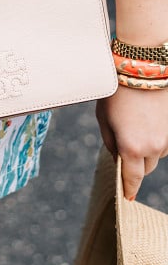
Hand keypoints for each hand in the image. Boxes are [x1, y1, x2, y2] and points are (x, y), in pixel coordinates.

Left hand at [96, 85, 167, 199]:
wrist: (141, 68)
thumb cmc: (117, 92)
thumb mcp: (104, 118)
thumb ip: (110, 142)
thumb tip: (117, 156)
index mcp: (132, 148)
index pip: (132, 178)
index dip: (129, 188)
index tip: (128, 197)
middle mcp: (153, 147)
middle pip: (146, 168)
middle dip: (136, 164)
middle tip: (125, 149)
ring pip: (157, 154)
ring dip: (147, 149)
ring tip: (135, 126)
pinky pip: (165, 140)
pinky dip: (156, 137)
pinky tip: (146, 121)